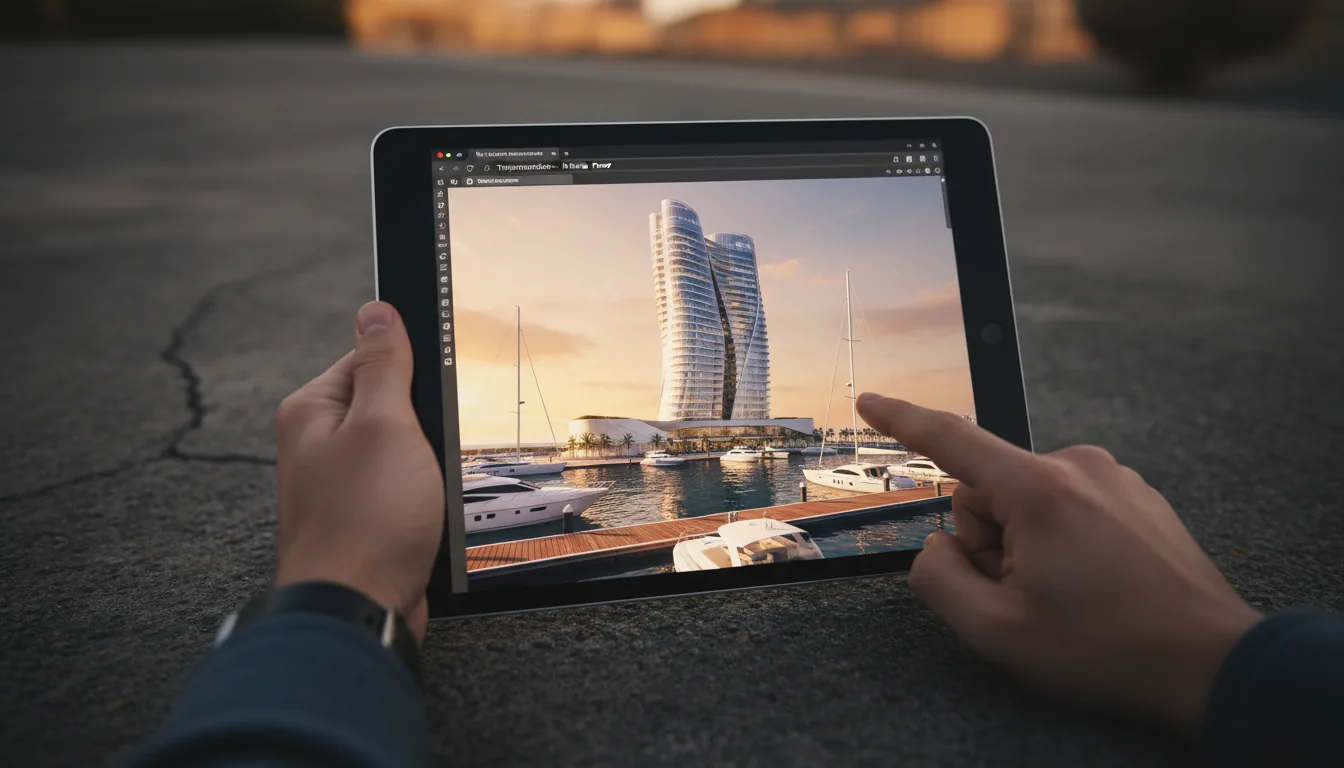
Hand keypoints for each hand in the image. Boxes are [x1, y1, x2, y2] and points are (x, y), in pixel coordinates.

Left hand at [274, 302, 443, 641]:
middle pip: (391, 405)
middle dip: (425, 425)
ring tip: (428, 491)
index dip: (412, 371)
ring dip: (429, 467)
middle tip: (432, 448)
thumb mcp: (385, 424)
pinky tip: (428, 515)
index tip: (433, 394)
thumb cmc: (364, 521)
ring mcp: (342, 485)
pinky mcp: (365, 520)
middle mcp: (320, 444)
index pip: (370, 357)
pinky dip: (426, 499)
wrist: (358, 612)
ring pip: (405, 452)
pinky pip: (406, 491)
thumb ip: (384, 364)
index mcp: (314, 410)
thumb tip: (376, 311)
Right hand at [856, 393, 1260, 734]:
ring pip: (1028, 501)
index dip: (902, 420)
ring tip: (1068, 597)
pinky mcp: (1135, 497)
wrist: (1211, 663)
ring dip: (1027, 545)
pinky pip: (1068, 508)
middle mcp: (1078, 467)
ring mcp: (1113, 479)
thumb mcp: (996, 630)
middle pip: (989, 488)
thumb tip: (937, 548)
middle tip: (1024, 594)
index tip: (870, 401)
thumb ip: (938, 578)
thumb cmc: (1108, 649)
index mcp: (1039, 490)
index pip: (952, 440)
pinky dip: (1063, 543)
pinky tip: (1093, 587)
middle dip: (988, 540)